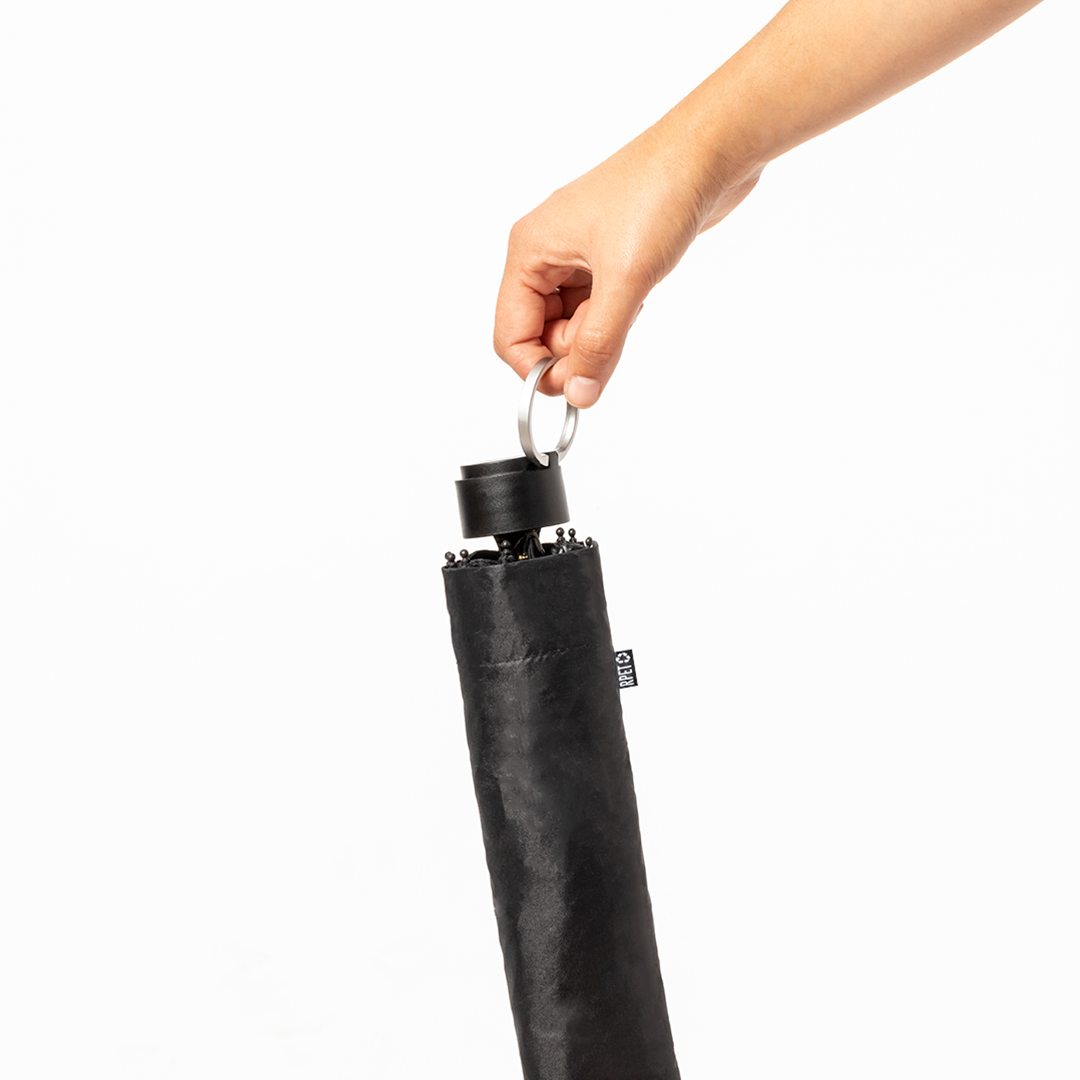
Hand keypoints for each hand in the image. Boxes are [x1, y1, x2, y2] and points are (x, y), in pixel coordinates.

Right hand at [494, 120, 761, 406]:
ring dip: (597, 334)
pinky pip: (597, 310)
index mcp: (530, 250)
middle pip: (539, 333)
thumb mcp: (626, 279)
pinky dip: (615, 318)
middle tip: (609, 345)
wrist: (711, 151)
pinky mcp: (608, 259)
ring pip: (571, 324)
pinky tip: (638, 298)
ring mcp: (577, 256)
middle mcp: (546, 253)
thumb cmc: (660, 192)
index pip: (510, 334)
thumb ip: (599, 344)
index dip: (537, 368)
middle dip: (572, 351)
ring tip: (630, 305)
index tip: (575, 386)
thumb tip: (579, 394)